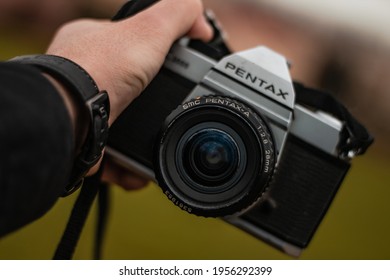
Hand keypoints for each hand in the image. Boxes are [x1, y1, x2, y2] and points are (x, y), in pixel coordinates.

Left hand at [45, 0, 212, 186]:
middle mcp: (89, 77)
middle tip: (179, 116)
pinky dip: (132, 166)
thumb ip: (177, 13)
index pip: (139, 49)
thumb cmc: (98, 71)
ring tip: (166, 146)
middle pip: (139, 92)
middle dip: (161, 108)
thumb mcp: (148, 29)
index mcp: (99, 45)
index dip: (165, 60)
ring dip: (150, 141)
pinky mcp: (89, 143)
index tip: (184, 73)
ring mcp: (88, 112)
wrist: (69, 120)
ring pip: (130, 127)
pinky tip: (143, 169)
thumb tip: (200, 20)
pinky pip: (117, 157)